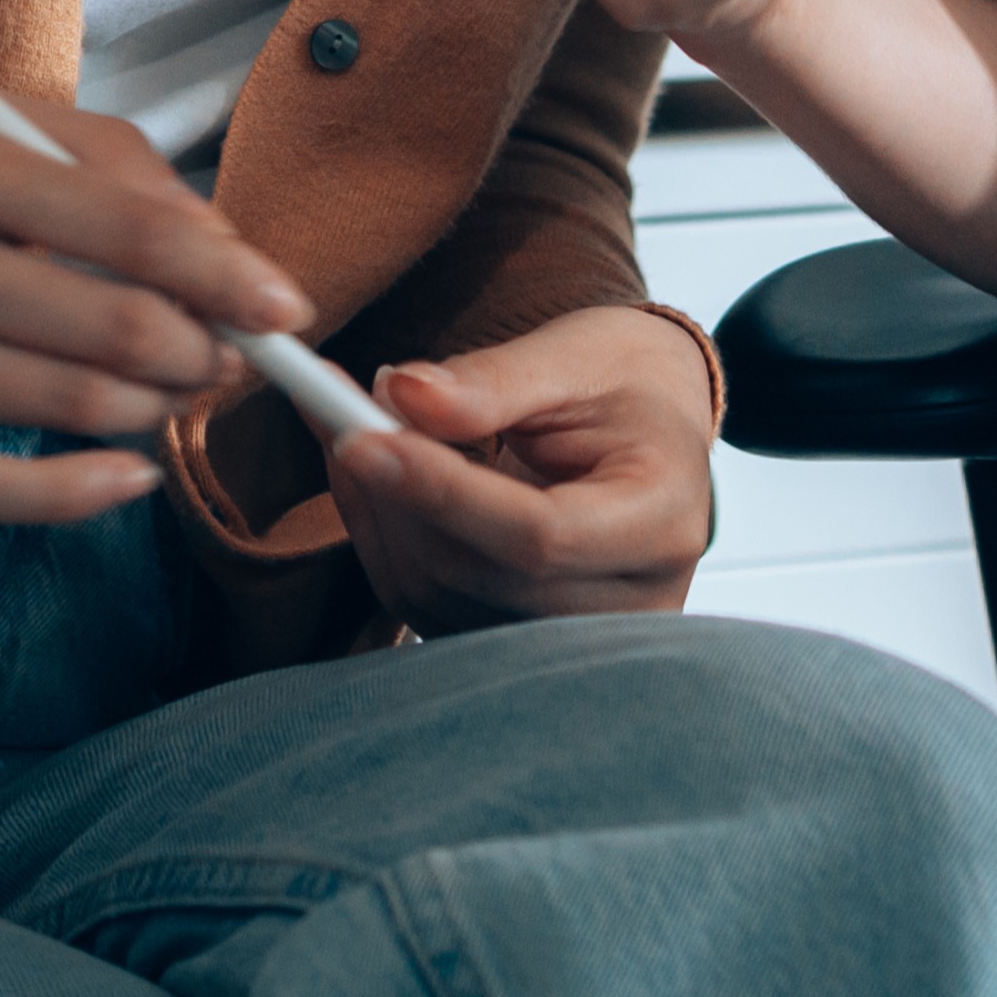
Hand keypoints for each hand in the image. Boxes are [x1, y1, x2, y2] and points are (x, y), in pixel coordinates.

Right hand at [0, 112, 313, 524]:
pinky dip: (90, 492)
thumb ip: (95, 164)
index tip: (287, 302)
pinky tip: (125, 474)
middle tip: (228, 358)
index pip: (128, 228)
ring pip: (76, 410)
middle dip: (205, 354)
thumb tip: (221, 240)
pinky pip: (4, 495)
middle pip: (118, 329)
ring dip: (153, 412)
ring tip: (166, 395)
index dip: (229, 274)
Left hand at [319, 303, 722, 628]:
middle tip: (335, 404)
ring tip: (354, 424)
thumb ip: (491, 380)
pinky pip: (426, 604)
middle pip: (479, 572)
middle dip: (394, 492)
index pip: (539, 535)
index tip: (361, 438)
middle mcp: (629, 602)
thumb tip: (400, 392)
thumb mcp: (574, 356)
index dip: (442, 492)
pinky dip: (383, 537)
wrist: (654, 429)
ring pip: (438, 595)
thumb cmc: (625, 383)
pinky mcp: (520, 641)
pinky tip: (370, 475)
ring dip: (377, 511)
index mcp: (661, 523)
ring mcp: (576, 640)